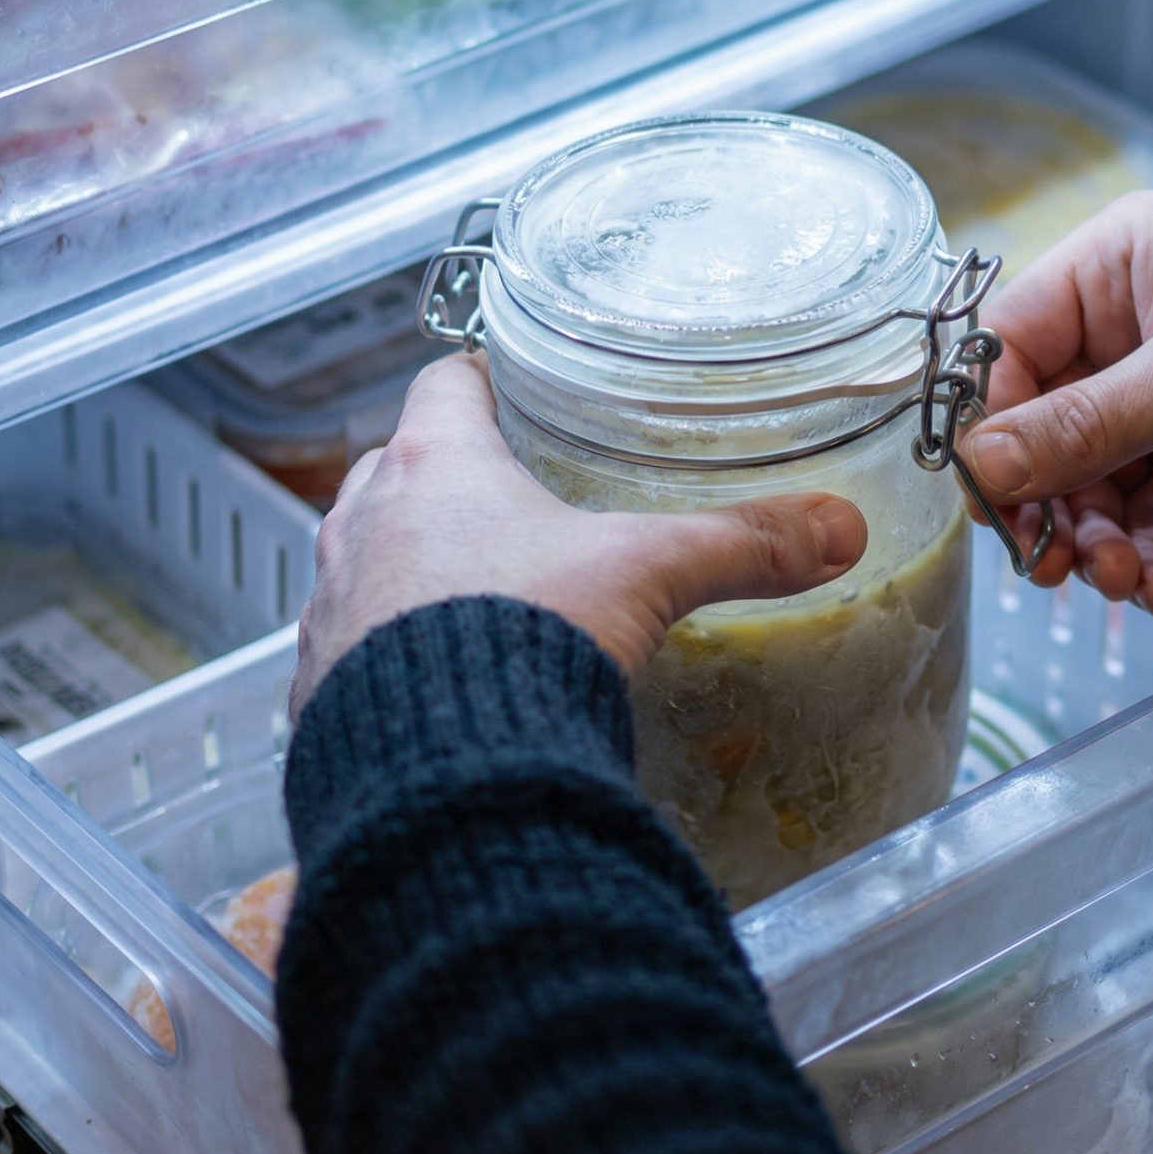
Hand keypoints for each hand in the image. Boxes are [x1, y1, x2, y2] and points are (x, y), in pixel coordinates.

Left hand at [289, 355, 868, 716]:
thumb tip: (836, 529)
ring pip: (363, 558)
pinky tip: (439, 681)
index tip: (507, 385)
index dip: (479, 379)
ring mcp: (329, 607)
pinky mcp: (316, 688)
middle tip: (506, 497)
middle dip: (443, 478)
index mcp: (433, 466)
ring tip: (472, 591)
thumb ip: (740, 544)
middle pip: (395, 467)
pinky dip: (385, 652)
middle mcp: (363, 524)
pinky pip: (347, 649)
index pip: (443, 383)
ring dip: (405, 565)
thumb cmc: (523, 639)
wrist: (441, 774)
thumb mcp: (648, 574)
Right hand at [968, 192, 1152, 615]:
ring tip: (1125, 581)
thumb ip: (1086, 425)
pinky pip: (1142, 516)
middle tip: (1057, 565)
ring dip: (1096, 542)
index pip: (1010, 348)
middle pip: (1042, 429)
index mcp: (1118, 267)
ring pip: (1089, 485)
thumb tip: (982, 465)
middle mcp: (1131, 329)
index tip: (993, 497)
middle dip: (1049, 503)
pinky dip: (1142, 555)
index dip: (993, 426)